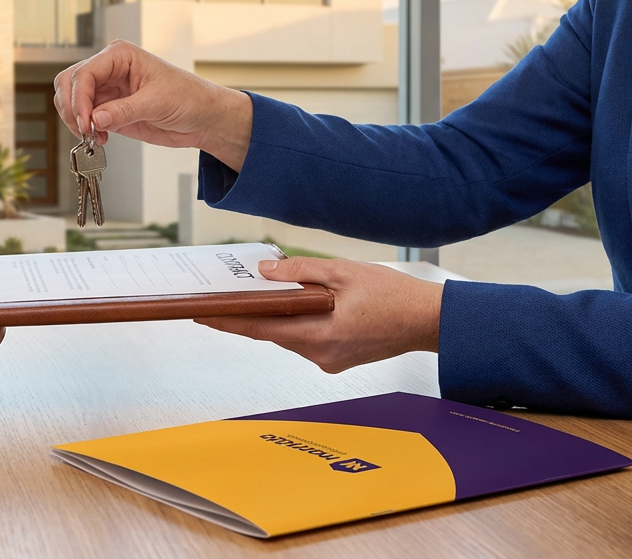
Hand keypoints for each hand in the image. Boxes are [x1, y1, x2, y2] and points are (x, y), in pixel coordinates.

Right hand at [53, 40, 254, 170]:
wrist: (202, 118)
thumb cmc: (188, 98)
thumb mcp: (157, 103)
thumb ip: (123, 111)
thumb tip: (95, 119)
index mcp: (120, 55)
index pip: (86, 72)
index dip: (79, 98)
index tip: (85, 121)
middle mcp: (109, 69)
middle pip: (70, 83)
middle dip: (72, 107)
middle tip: (85, 130)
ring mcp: (107, 89)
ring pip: (71, 100)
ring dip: (75, 119)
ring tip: (94, 136)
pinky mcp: (109, 109)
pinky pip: (84, 117)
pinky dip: (84, 129)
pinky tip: (100, 138)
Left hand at [196, 258, 441, 372]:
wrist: (429, 321)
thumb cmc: (394, 296)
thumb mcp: (345, 272)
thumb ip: (302, 271)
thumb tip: (266, 272)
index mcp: (320, 335)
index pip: (260, 328)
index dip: (227, 321)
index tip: (201, 313)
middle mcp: (320, 354)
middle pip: (271, 333)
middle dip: (245, 316)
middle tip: (217, 300)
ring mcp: (329, 360)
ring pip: (288, 336)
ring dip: (273, 317)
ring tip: (251, 295)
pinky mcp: (337, 358)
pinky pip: (305, 339)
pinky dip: (294, 323)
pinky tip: (291, 305)